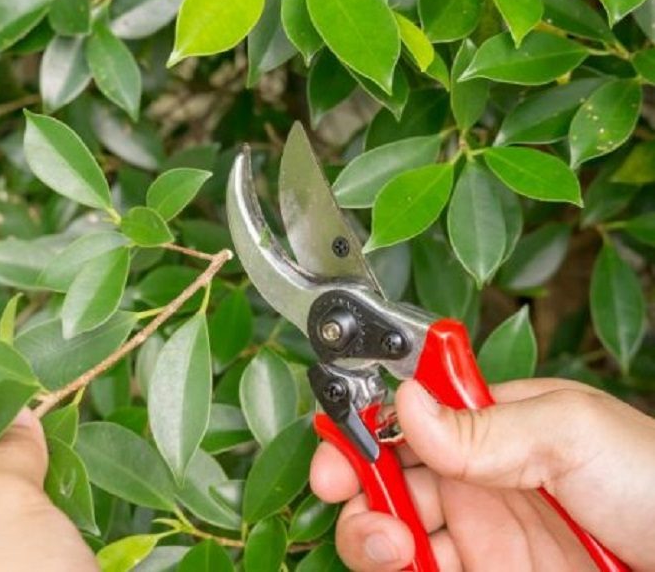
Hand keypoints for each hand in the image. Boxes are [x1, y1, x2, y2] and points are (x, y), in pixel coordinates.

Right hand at [310, 378, 654, 571]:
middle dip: (357, 492)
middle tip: (359, 505)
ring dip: (372, 538)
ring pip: (395, 537)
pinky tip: (412, 567)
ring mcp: (482, 541)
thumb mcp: (572, 431)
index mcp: (492, 429)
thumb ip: (484, 424)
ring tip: (393, 548)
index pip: (407, 422)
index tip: (337, 453)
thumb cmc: (654, 481)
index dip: (361, 432)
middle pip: (387, 483)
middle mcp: (478, 484)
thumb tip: (405, 405)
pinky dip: (403, 571)